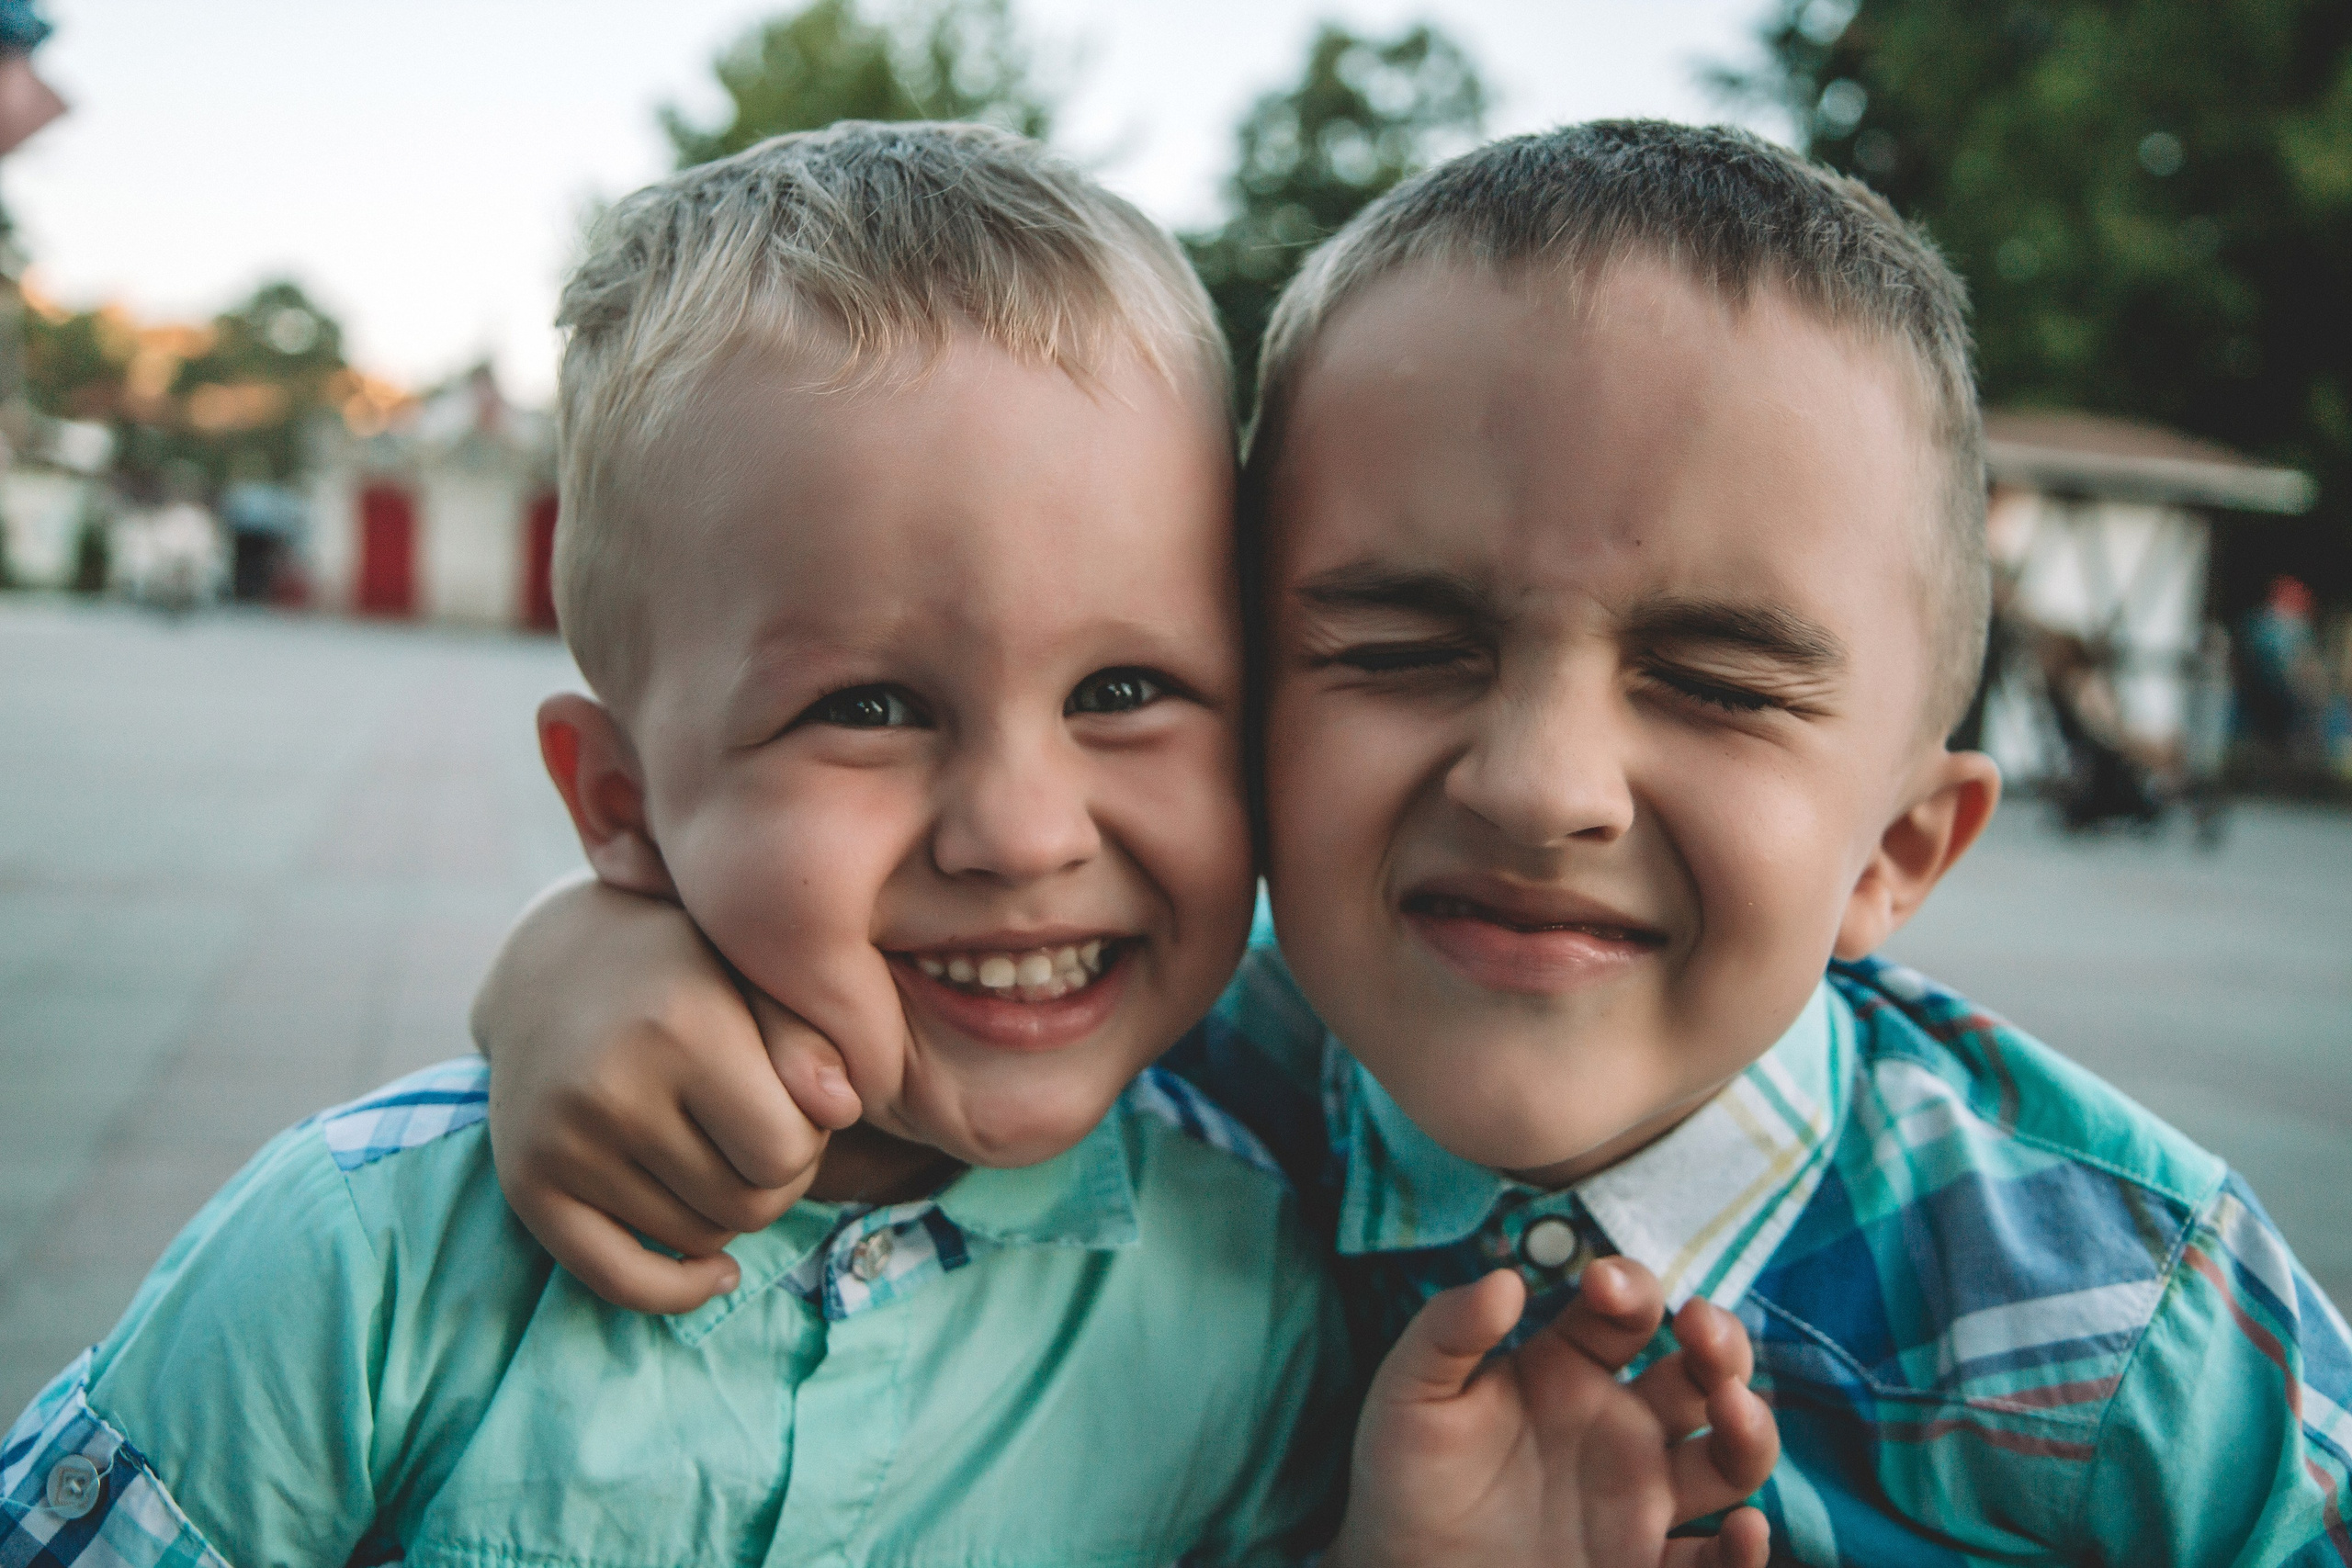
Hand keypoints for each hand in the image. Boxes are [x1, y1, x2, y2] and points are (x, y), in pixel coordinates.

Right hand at [473, 876, 863, 1311]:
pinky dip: (679, 1288)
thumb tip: (844, 1110)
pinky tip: (715, 1269)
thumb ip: (809, 1037)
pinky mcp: (527, 1187)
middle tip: (761, 1126)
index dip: (809, 1137)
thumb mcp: (754, 974)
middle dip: (776, 1178)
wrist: (553, 967)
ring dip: (728, 1209)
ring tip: (717, 1148)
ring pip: (699, 1239)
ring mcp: (560, 1145)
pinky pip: (620, 1282)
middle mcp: (608, 1092)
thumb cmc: (684, 971)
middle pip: (748, 1205)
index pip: (785, 1152)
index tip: (792, 1099)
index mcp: (677, 1030)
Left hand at [1325, 1258, 1777, 1567]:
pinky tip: (1743, 1531)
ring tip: (1733, 1410)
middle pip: (1701, 1370)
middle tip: (1702, 1327)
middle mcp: (1619, 1424)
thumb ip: (1447, 1330)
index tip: (1599, 1283)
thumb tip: (1506, 1280)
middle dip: (1719, 1340)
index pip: (1626, 1309)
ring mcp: (1639, 1496)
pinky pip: (1715, 1562)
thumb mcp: (1409, 1394)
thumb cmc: (1403, 1476)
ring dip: (1750, 1428)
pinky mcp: (1643, 1566)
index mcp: (1568, 1366)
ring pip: (1729, 1455)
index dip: (1627, 1285)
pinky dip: (1746, 1551)